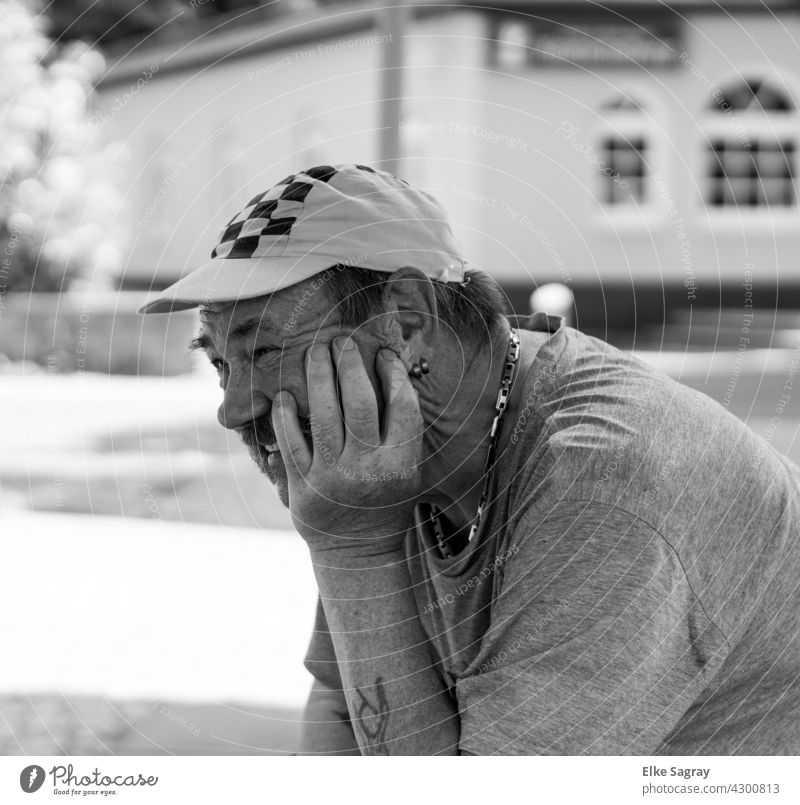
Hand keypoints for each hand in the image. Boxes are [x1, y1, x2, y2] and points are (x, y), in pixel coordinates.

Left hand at [271, 335, 422, 556]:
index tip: (384, 355)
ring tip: (316, 349)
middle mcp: (368, 469)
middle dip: (350, 364)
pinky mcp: (303, 487)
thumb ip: (405, 430)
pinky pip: (291, 443)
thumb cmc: (387, 501)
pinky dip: (286, 416)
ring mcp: (333, 478)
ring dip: (318, 376)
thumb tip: (396, 372)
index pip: (402, 407)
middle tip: (343, 341)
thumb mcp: (409, 470)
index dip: (394, 375)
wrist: (358, 551)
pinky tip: (285, 393)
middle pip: (359, 403)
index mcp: (401, 463)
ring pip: (324, 415)